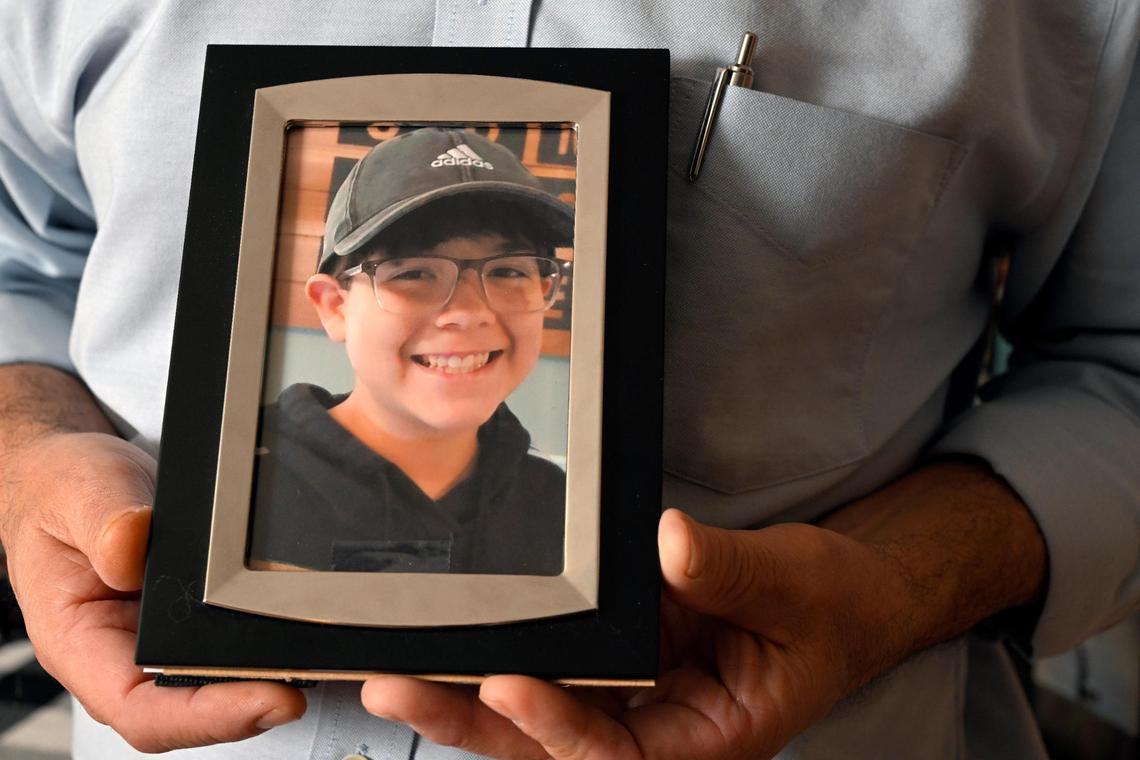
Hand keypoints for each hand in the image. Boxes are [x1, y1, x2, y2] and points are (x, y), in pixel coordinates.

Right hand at [0, 432, 306, 751]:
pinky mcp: (191, 621)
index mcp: (79, 641)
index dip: (204, 717)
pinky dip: (265, 646)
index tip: (264, 697)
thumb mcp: (77, 490)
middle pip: (188, 712)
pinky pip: (228, 647)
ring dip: (263, 680)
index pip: (140, 709)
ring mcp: (158, 642)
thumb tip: (131, 547)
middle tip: (305, 680)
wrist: (70, 478)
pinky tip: (295, 629)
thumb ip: (102, 519)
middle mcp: (120, 654)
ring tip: (312, 661)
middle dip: (249, 704)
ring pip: (214, 689)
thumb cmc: (62, 494)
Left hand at [361, 508, 913, 758]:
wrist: (841, 601)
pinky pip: (562, 661)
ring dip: (473, 690)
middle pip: (554, 743)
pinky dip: (512, 648)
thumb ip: (730, 573)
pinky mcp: (624, 657)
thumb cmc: (830, 609)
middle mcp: (660, 730)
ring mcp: (636, 695)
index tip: (512, 688)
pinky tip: (459, 633)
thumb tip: (668, 543)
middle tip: (399, 689)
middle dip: (476, 720)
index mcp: (709, 740)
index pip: (620, 754)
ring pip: (543, 707)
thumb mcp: (793, 589)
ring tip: (400, 667)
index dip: (561, 728)